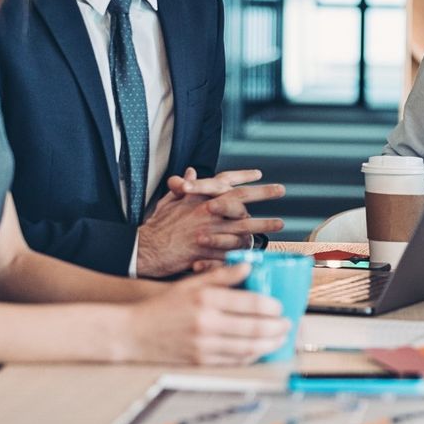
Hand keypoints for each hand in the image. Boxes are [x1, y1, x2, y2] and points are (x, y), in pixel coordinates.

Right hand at [118, 264, 288, 364]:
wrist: (133, 333)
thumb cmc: (164, 307)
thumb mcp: (191, 284)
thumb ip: (222, 276)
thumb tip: (249, 266)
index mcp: (206, 299)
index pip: (251, 303)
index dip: (272, 307)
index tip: (280, 307)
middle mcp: (206, 323)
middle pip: (254, 328)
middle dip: (277, 328)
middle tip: (288, 324)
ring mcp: (203, 345)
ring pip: (248, 347)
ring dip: (270, 344)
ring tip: (280, 338)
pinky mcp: (200, 361)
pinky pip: (234, 361)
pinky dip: (252, 356)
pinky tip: (260, 349)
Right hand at [136, 169, 286, 277]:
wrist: (143, 249)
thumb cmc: (156, 227)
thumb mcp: (168, 202)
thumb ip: (183, 186)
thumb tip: (193, 170)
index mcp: (197, 198)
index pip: (222, 181)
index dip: (241, 176)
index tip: (258, 173)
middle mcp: (205, 212)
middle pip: (240, 199)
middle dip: (262, 193)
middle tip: (280, 189)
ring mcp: (207, 231)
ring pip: (242, 227)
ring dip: (263, 225)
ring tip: (279, 223)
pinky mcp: (206, 251)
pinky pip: (230, 252)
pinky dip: (243, 253)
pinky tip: (257, 251)